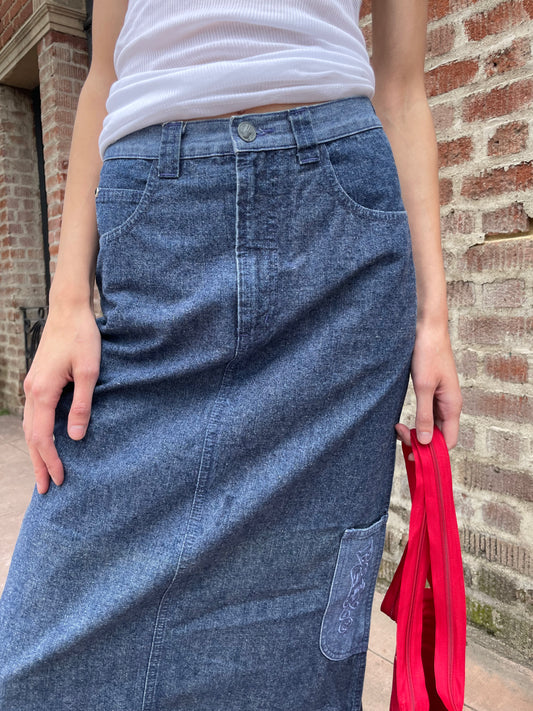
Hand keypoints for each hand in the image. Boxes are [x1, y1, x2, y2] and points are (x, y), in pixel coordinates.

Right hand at [22, 305, 100, 493]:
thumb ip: (82, 405)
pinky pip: (34, 415)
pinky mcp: (38, 381)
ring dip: (37, 452)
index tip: (61, 480)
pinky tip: (46, 441)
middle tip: (47, 489)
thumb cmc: (82, 338)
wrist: (68, 311)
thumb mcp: (89, 372)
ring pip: (30, 427)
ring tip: (44, 472)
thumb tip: (76, 436)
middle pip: (31, 437)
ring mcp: (32, 386)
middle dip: (39, 464)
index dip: (51, 461)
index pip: (43, 437)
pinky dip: (38, 434)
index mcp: (43, 392)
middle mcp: (32, 391)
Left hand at [395, 320, 461, 459]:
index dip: (433, 451)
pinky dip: (416, 422)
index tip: (411, 451)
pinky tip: (401, 422)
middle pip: (440, 436)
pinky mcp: (432, 394)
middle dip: (421, 442)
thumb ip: (424, 415)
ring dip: (417, 433)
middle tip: (398, 435)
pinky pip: (427, 416)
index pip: (449, 442)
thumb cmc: (427, 354)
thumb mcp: (423, 386)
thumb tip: (426, 442)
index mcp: (453, 405)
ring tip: (397, 429)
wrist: (426, 329)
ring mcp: (441, 400)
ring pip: (432, 427)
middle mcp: (449, 406)